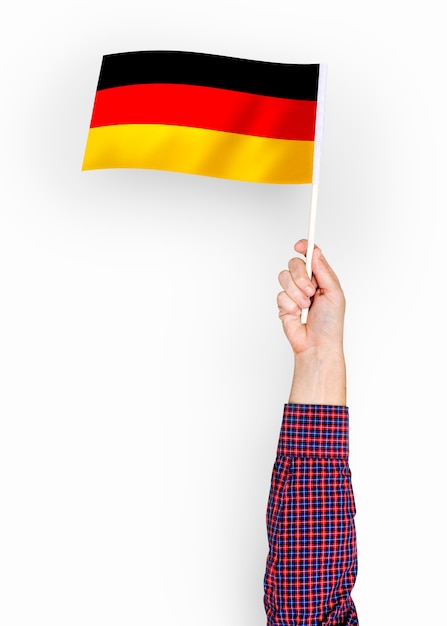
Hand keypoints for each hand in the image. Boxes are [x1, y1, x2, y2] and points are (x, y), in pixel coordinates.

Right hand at [277, 239, 344, 355]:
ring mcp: (293, 293)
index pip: (309, 256)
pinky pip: (280, 295)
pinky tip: (298, 314)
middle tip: (311, 291)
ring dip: (296, 293)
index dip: (304, 247)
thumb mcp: (334, 292)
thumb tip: (315, 252)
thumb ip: (323, 271)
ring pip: (284, 277)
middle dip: (301, 276)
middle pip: (294, 263)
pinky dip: (290, 304)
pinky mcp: (283, 304)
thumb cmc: (330, 323)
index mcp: (320, 278)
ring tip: (305, 306)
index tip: (299, 246)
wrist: (318, 344)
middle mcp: (306, 283)